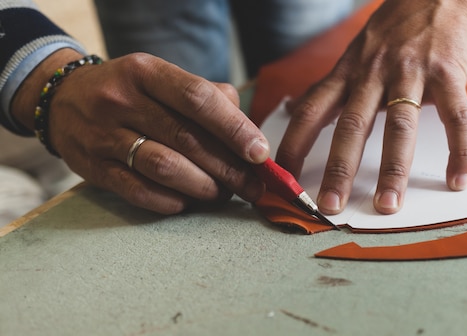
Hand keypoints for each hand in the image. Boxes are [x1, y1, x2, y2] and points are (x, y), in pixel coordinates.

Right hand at [13, 50, 269, 213]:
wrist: (63, 100)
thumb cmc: (130, 92)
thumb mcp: (161, 78)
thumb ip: (206, 97)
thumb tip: (247, 133)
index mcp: (146, 72)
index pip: (198, 99)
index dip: (235, 128)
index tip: (260, 153)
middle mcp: (122, 100)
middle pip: (187, 138)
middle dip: (229, 168)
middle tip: (252, 186)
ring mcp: (103, 135)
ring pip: (165, 167)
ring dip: (204, 186)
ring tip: (223, 194)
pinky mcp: (92, 168)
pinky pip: (138, 191)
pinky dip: (170, 201)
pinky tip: (188, 201)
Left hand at [276, 0, 466, 214]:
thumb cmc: (394, 29)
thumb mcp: (355, 53)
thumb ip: (333, 86)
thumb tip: (298, 112)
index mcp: (348, 72)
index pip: (311, 111)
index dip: (294, 145)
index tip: (283, 178)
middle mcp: (373, 73)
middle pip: (351, 126)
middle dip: (338, 169)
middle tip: (329, 207)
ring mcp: (411, 72)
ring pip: (399, 127)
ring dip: (392, 170)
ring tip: (388, 205)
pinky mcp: (448, 72)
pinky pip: (456, 117)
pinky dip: (460, 151)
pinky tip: (457, 180)